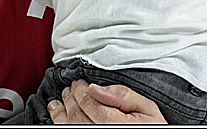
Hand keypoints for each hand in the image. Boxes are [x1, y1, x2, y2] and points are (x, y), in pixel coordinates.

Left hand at [48, 80, 165, 123]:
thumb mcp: (148, 109)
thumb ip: (123, 95)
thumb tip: (97, 88)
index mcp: (118, 124)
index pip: (90, 102)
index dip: (81, 89)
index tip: (80, 82)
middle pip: (77, 115)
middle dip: (71, 98)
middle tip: (71, 89)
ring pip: (69, 127)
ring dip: (61, 113)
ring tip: (59, 103)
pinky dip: (61, 125)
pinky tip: (58, 118)